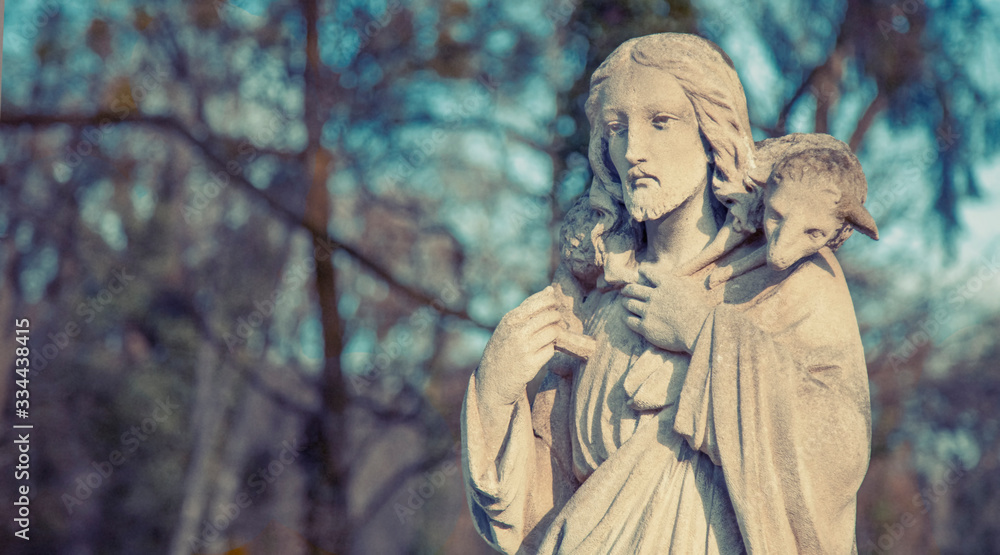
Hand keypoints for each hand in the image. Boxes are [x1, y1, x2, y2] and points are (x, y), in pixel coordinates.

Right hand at [476, 286, 563, 406]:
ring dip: (555, 333)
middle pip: (549, 316)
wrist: (492, 379)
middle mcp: (516, 332)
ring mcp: (524, 348)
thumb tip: (550, 290)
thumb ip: (528, 309)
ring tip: (550, 336)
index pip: (537, 302)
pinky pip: (551, 350)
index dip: (551, 301)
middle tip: (556, 321)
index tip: (555, 304)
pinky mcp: (531, 364)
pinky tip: (542, 351)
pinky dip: (549, 350)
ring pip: (553, 332)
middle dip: (557, 317)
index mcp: (510, 319)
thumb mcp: (509, 326)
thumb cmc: (503, 348)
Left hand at [621, 270, 712, 352]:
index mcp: (666, 284)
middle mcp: (654, 296)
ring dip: (626, 301)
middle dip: (628, 288)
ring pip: (630, 304)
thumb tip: (670, 279)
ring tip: (624, 302)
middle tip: (625, 289)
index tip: (640, 271)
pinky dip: (626, 317)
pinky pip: (630, 320)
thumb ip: (678, 282)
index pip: (649, 273)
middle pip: (634, 289)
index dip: (643, 272)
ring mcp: (648, 311)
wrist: (698, 329)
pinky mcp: (646, 327)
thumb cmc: (700, 310)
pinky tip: (626, 317)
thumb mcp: (691, 288)